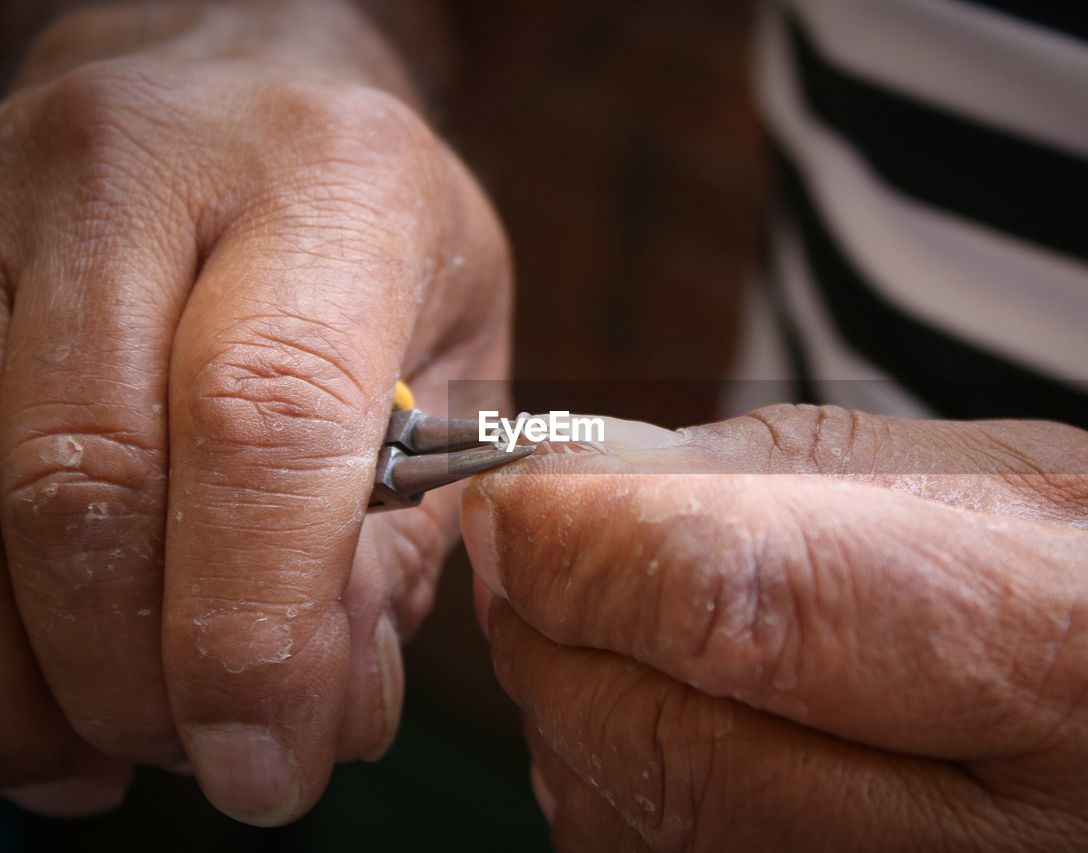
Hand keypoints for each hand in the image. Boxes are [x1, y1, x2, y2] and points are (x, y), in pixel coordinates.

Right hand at [0, 1, 509, 824]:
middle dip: (141, 676)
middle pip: (87, 473)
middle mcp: (138, 181)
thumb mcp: (452, 347)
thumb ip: (402, 527)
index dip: (257, 624)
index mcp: (327, 188)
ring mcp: (0, 213)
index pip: (266, 418)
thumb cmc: (372, 225)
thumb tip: (330, 712)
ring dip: (40, 678)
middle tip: (215, 765)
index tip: (273, 764)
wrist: (233, 80)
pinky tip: (40, 697)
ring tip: (125, 752)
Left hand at [464, 407, 1087, 850]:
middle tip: (543, 531)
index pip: (744, 607)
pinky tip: (671, 708)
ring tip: (623, 605)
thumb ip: (807, 478)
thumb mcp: (1041, 488)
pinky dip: (610, 775)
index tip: (524, 483)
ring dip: (571, 692)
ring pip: (628, 821)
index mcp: (1079, 667)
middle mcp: (988, 852)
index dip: (590, 536)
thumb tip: (594, 468)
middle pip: (656, 736)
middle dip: (549, 616)